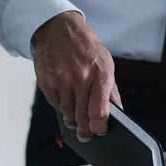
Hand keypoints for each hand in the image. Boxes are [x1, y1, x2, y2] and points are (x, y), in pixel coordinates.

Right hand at [31, 11, 121, 142]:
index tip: (100, 132)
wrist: (59, 28)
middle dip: (85, 130)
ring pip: (68, 114)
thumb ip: (111, 91)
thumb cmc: (86, 48)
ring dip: (73, 121)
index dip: (99, 128)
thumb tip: (118, 113)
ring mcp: (61, 81)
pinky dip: (62, 108)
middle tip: (86, 136)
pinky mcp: (46, 82)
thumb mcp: (106, 65)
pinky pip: (56, 105)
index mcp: (99, 75)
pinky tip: (66, 103)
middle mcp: (80, 79)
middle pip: (82, 117)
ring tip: (76, 123)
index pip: (99, 112)